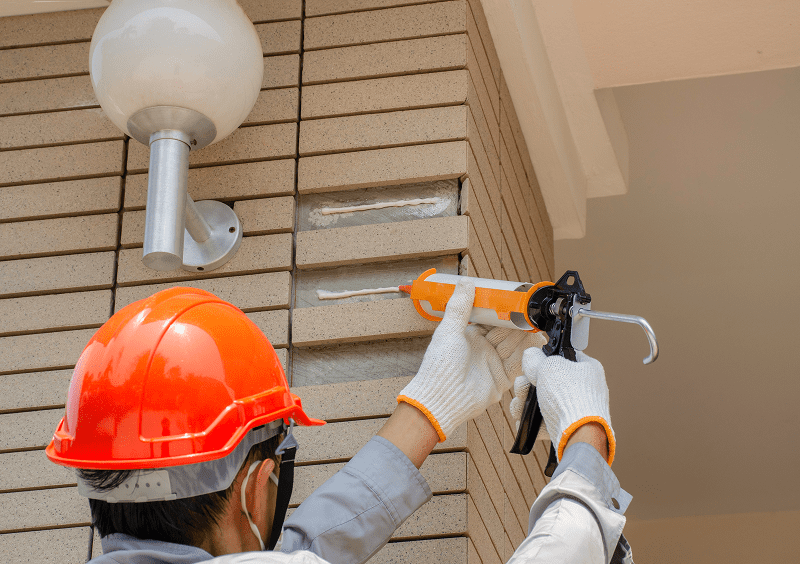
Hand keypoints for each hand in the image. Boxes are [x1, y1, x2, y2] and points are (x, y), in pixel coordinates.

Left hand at [398, 279, 544, 440]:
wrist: (442, 398)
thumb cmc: (439, 367)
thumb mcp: (449, 331)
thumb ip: (460, 307)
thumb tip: (465, 282)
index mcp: (470, 336)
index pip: (492, 319)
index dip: (503, 310)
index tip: (515, 300)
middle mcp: (483, 349)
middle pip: (506, 331)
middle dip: (516, 322)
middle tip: (528, 313)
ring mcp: (493, 363)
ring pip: (514, 346)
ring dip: (523, 336)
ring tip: (533, 325)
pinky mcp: (502, 379)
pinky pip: (518, 364)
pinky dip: (526, 353)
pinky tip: (533, 343)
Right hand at [510, 348, 615, 463]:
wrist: (578, 434)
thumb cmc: (570, 396)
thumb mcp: (550, 365)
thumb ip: (536, 358)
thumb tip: (530, 355)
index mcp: (587, 369)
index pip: (563, 357)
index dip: (544, 360)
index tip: (533, 365)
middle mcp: (583, 389)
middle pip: (546, 381)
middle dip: (527, 385)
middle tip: (522, 387)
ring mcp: (574, 410)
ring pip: (541, 402)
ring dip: (524, 404)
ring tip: (519, 407)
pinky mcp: (565, 429)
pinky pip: (542, 422)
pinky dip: (531, 422)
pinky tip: (524, 422)